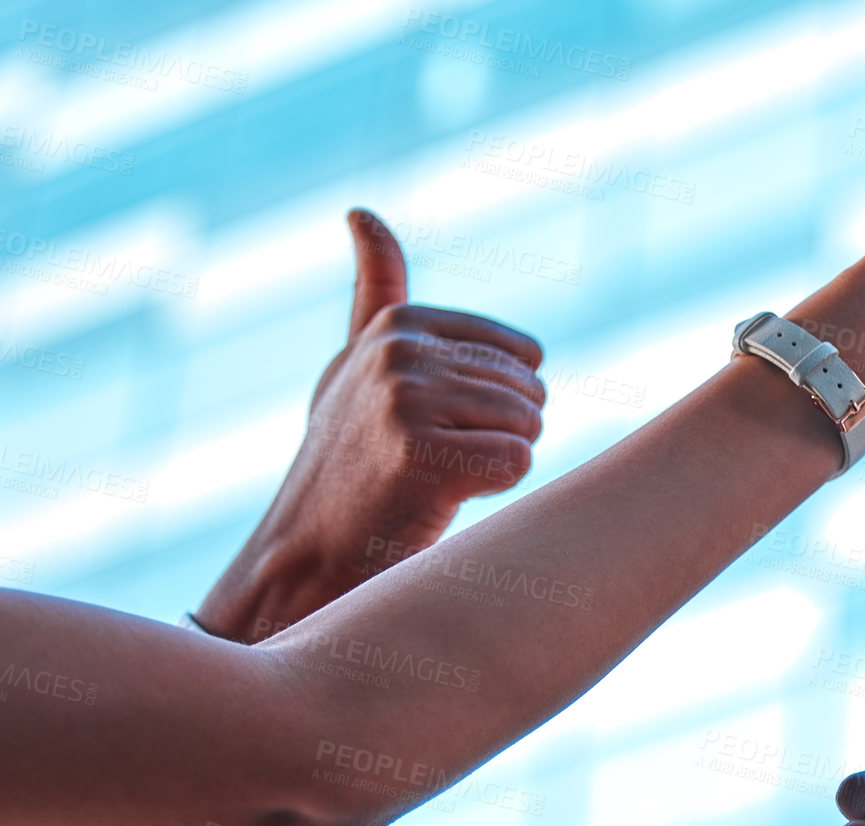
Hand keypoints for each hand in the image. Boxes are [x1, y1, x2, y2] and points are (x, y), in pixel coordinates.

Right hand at [194, 209, 546, 641]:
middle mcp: (401, 352)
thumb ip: (377, 291)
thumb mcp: (356, 363)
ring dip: (496, 461)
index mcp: (399, 323)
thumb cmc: (347, 461)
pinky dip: (493, 490)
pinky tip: (440, 498)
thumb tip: (362, 210)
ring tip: (436, 477)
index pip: (524, 354)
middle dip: (499, 433)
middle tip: (435, 461)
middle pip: (532, 390)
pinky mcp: (423, 457)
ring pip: (529, 424)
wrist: (308, 552)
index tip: (437, 423)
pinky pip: (517, 462)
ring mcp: (408, 401)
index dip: (497, 400)